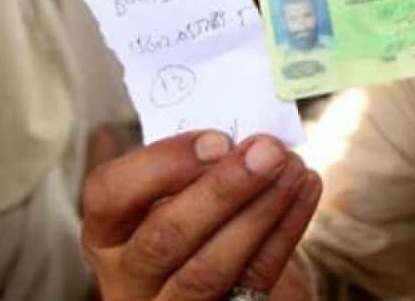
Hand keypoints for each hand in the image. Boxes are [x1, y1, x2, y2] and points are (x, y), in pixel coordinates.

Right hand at [82, 132, 320, 299]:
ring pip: (207, 270)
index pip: (110, 195)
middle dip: (222, 190)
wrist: (230, 271)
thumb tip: (245, 136)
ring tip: (294, 168)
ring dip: (259, 213)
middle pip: (164, 238)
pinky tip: (306, 190)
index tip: (218, 139)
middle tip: (268, 151)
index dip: (163, 164)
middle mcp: (128, 275)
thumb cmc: (198, 213)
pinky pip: (254, 279)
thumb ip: (197, 165)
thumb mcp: (178, 191)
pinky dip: (285, 232)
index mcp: (108, 231)